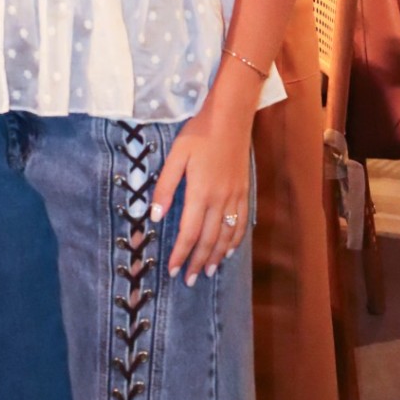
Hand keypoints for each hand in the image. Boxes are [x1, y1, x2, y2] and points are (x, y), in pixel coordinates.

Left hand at [150, 100, 251, 282]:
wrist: (230, 119)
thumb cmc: (198, 135)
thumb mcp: (175, 156)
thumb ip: (165, 187)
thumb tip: (155, 216)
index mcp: (200, 193)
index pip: (189, 233)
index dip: (180, 254)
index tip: (172, 270)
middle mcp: (220, 201)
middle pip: (209, 240)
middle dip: (198, 262)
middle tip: (189, 280)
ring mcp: (235, 198)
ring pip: (227, 236)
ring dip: (217, 257)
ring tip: (208, 272)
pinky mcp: (244, 192)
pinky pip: (241, 224)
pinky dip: (235, 240)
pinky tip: (230, 250)